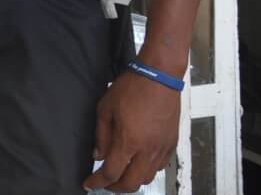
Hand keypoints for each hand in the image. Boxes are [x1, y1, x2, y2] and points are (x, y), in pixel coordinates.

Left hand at [82, 71, 180, 191]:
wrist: (159, 77)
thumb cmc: (131, 88)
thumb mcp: (105, 109)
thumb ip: (101, 135)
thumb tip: (97, 155)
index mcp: (128, 141)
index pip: (111, 172)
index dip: (97, 182)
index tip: (88, 183)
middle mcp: (147, 150)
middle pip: (132, 183)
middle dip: (115, 187)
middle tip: (104, 183)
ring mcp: (162, 148)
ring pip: (147, 178)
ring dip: (132, 180)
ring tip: (119, 174)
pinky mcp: (171, 144)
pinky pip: (159, 167)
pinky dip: (146, 171)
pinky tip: (137, 163)